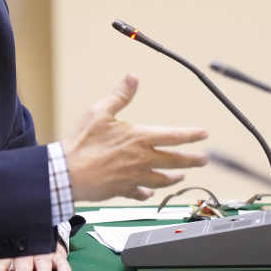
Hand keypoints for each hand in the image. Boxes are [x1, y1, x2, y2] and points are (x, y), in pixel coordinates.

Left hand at [0, 242, 70, 270]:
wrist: (41, 232)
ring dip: (42, 269)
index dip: (0, 268)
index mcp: (11, 254)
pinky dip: (63, 267)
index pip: (3, 261)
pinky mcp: (57, 254)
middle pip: (23, 261)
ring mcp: (43, 253)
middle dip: (23, 270)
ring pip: (42, 260)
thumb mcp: (7, 258)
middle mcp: (26, 253)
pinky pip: (60, 260)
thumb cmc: (20, 252)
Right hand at [62, 74, 208, 201]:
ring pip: (161, 179)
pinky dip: (147, 193)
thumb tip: (133, 78)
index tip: (203, 134)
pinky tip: (149, 193)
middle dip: (191, 160)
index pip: (172, 136)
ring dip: (173, 178)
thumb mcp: (100, 112)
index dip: (190, 135)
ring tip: (181, 177)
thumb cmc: (82, 142)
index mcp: (139, 138)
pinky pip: (140, 192)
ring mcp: (134, 177)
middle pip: (174, 161)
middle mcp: (142, 159)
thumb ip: (120, 96)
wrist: (68, 172)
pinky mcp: (123, 189)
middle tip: (203, 160)